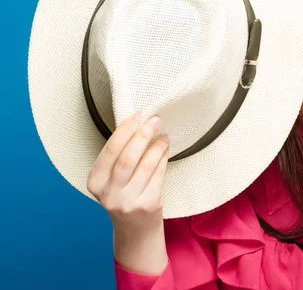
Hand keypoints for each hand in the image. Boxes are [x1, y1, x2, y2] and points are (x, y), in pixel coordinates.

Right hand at [87, 111, 169, 233]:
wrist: (135, 230)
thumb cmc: (124, 195)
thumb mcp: (112, 179)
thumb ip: (118, 157)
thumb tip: (137, 123)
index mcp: (95, 182)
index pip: (110, 150)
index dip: (125, 130)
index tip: (138, 114)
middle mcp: (109, 193)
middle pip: (127, 157)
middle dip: (143, 135)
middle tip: (155, 119)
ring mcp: (128, 201)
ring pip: (145, 166)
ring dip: (157, 146)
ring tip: (164, 135)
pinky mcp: (147, 205)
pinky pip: (158, 175)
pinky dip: (163, 159)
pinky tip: (165, 149)